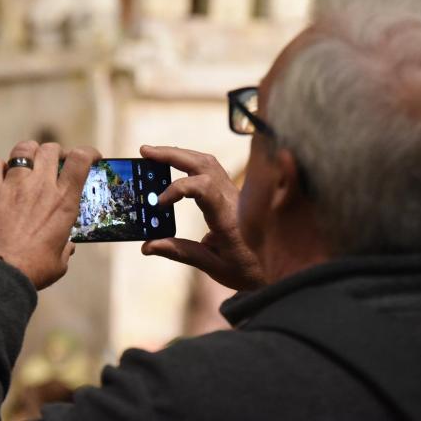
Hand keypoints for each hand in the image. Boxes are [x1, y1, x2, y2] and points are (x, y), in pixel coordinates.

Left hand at [0, 141, 100, 289]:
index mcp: (63, 201)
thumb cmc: (33, 270)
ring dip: (30, 152)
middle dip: (56, 152)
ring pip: (23, 149)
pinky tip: (1, 176)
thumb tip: (67, 246)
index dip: (89, 152)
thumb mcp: (60, 261)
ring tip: (30, 162)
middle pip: (51, 149)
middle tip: (56, 163)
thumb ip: (65, 248)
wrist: (0, 274)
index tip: (92, 157)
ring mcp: (14, 186)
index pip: (81, 159)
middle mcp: (40, 187)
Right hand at [140, 145, 264, 291]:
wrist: (276, 267)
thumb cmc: (245, 269)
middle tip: (144, 151)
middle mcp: (232, 199)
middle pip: (203, 164)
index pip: (203, 188)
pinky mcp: (231, 192)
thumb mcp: (213, 266)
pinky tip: (173, 164)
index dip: (178, 189)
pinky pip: (210, 168)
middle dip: (172, 155)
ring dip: (179, 153)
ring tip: (153, 154)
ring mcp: (233, 192)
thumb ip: (180, 252)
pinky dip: (189, 161)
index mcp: (227, 218)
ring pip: (207, 161)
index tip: (159, 203)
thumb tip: (148, 246)